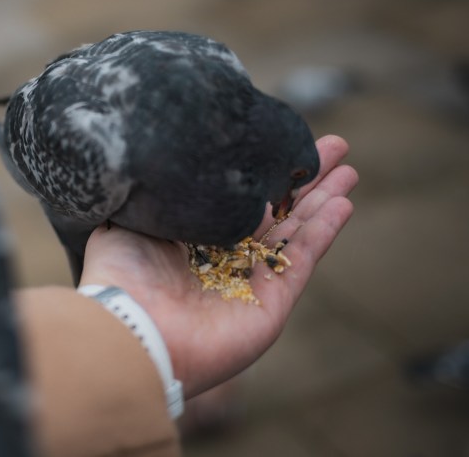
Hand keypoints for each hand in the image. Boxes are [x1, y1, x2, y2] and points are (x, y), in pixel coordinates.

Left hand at [79, 135, 357, 397]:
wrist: (132, 330)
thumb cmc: (120, 276)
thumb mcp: (125, 220)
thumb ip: (152, 194)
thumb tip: (165, 165)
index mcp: (190, 238)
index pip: (236, 199)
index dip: (261, 171)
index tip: (280, 139)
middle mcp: (223, 259)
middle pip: (276, 212)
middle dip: (304, 179)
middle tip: (334, 146)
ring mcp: (251, 281)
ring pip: (296, 231)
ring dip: (324, 200)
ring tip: (348, 169)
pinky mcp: (272, 303)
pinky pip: (303, 259)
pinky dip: (324, 231)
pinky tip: (343, 203)